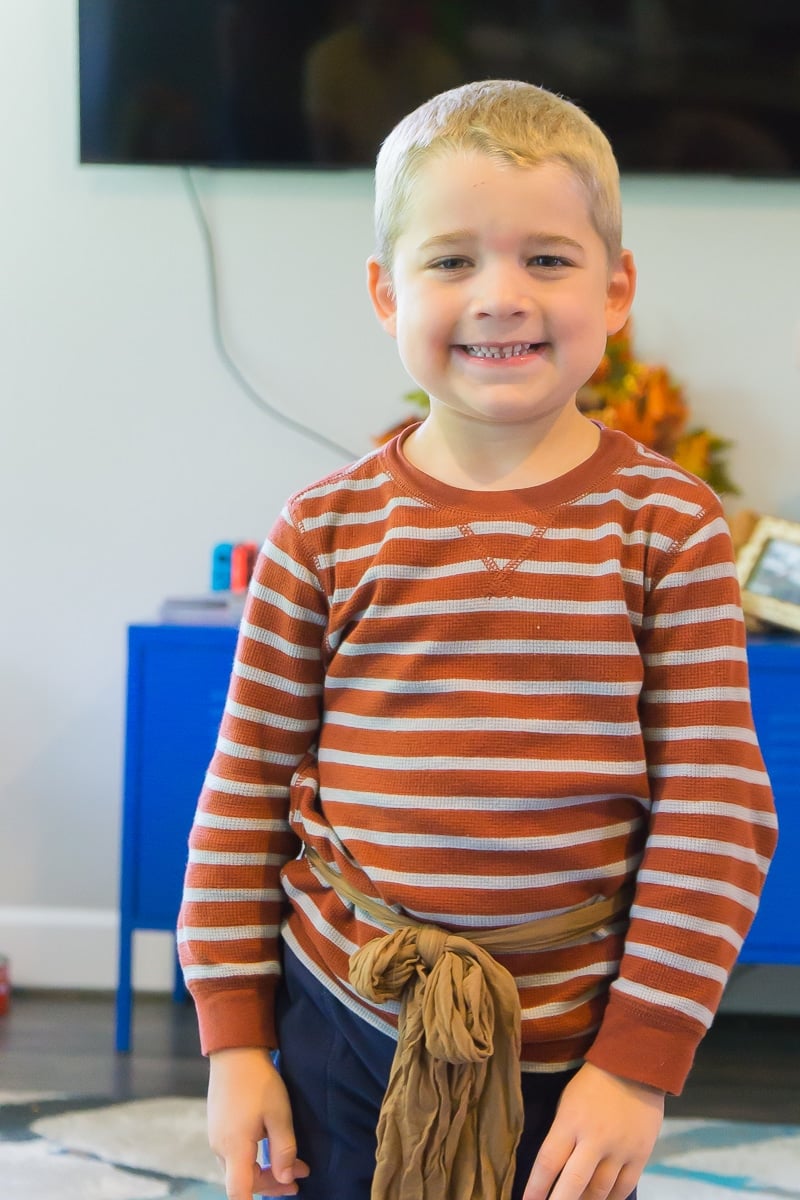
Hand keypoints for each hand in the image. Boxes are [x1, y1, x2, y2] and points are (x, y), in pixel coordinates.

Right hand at [208, 1047, 309, 1198]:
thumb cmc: (259, 1082)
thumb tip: (285, 1180)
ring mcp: (216, 1137)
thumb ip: (284, 1150)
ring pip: (239, 1168)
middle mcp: (220, 1147)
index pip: (239, 1192)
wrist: (235, 1052)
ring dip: (264, 1170)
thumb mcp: (279, 1114)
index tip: (278, 1196)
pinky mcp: (217, 1126)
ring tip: (291, 1164)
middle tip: (299, 1177)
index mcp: (235, 1147)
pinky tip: (270, 1148)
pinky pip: (234, 1154)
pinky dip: (253, 1158)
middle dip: (272, 1183)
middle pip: (243, 1181)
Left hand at [522, 1061, 663, 1199]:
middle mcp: (594, 1139)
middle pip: (574, 1183)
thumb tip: (555, 1169)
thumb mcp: (567, 1101)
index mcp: (570, 1122)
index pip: (548, 1162)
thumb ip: (562, 1134)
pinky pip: (624, 1188)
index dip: (536, 1188)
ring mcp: (620, 1149)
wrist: (635, 1066)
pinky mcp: (640, 1154)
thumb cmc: (593, 1083)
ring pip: (600, 1191)